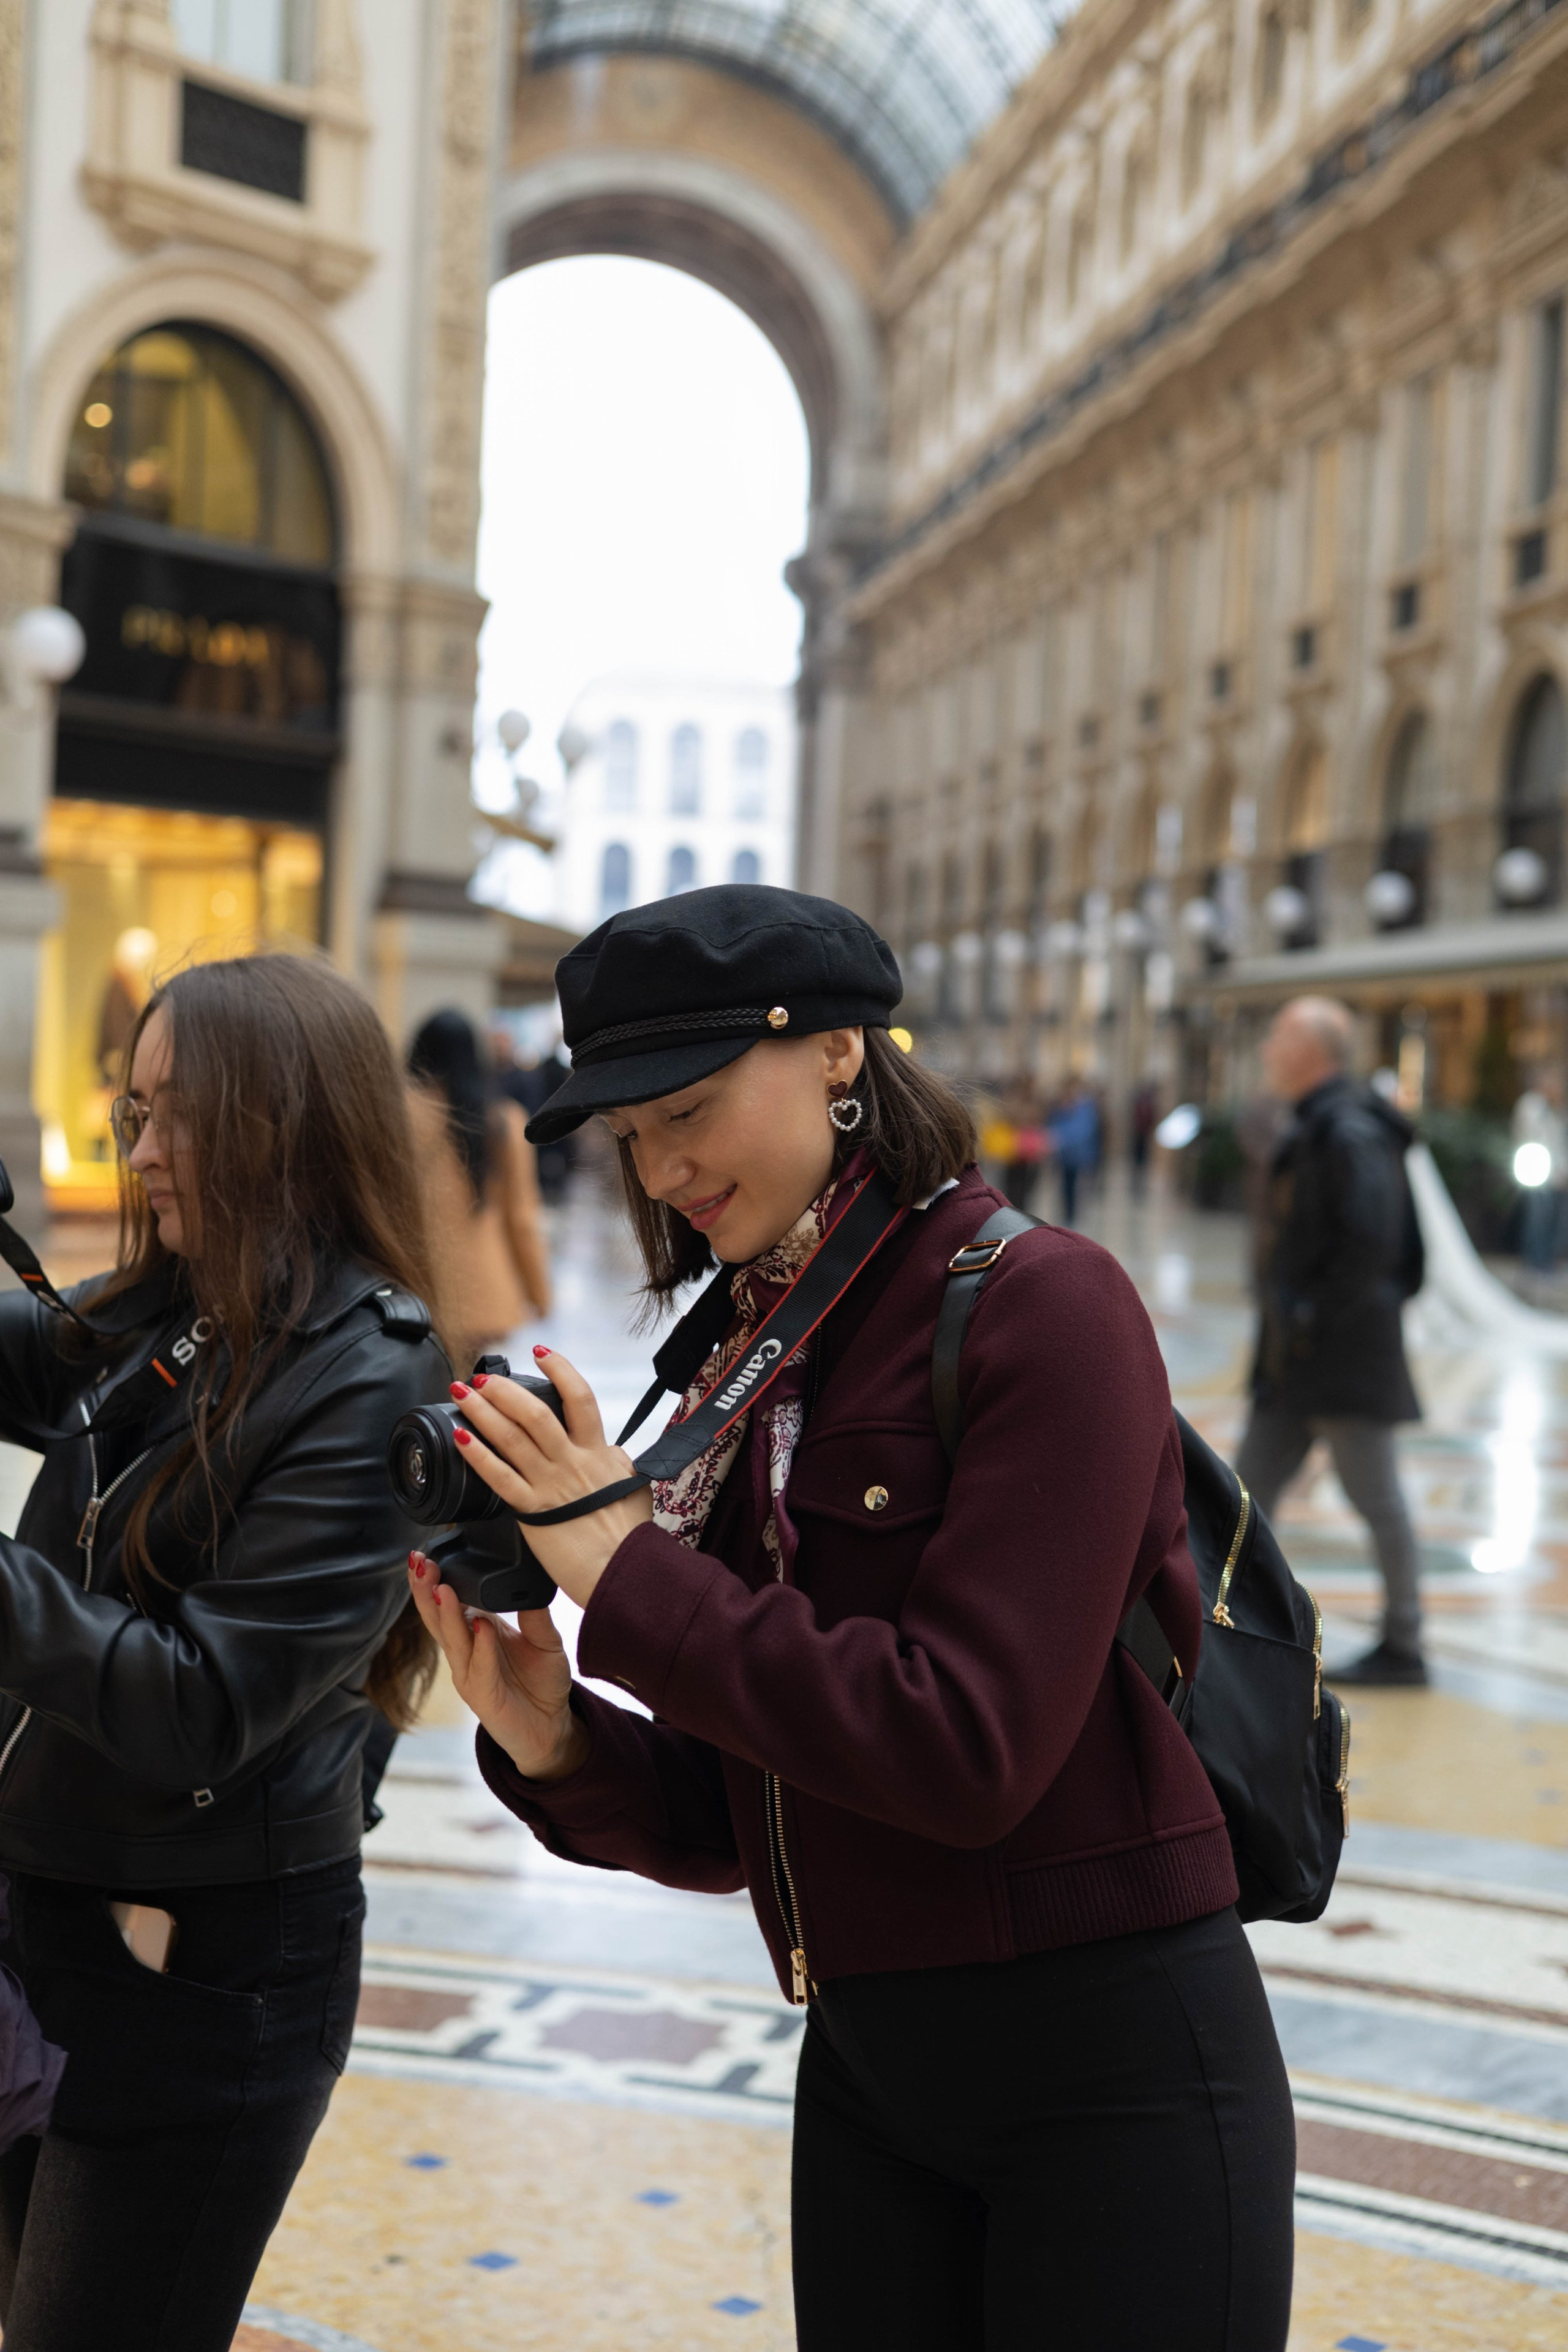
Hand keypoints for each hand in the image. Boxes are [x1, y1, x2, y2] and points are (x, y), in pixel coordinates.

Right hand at [407, 1554, 589, 1781]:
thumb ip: (534, 1612)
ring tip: (442, 1588)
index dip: (435, 1579)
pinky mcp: (483, 1697)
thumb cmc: (542, 1681)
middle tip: (420, 1563)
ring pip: (452, 1641)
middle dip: (427, 1591)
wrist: (551, 1726)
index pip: (448, 1602)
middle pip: (438, 1618)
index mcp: (476, 1631)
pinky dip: (481, 1647)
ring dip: (447, 1614)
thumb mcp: (545, 1639)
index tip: (426, 1554)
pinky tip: (481, 1627)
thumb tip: (528, 1578)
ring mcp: (470, 1674)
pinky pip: (481, 1668)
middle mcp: (466, 1651)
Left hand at [447, 1349, 652, 1609]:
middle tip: (481, 1378)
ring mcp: (549, 1485)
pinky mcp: (531, 1512)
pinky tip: (460, 1438)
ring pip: (510, 1438)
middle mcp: (571, 1462)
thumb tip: (611, 1451)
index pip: (579, 1397)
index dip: (559, 1369)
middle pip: (534, 1412)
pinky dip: (477, 1455)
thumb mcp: (633, 1487)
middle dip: (503, 1390)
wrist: (622, 1571)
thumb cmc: (630, 1535)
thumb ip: (617, 1463)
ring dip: (481, 1412)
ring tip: (460, 1394)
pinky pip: (498, 1478)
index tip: (540, 1353)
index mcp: (598, 1452)